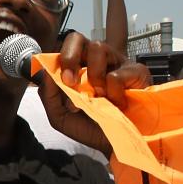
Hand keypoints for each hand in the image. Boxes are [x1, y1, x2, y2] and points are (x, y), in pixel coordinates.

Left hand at [36, 31, 151, 155]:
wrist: (117, 145)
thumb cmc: (92, 128)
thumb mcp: (61, 117)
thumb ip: (48, 96)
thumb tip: (45, 74)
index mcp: (78, 68)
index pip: (63, 48)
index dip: (58, 58)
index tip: (61, 80)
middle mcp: (96, 60)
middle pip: (76, 38)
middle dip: (69, 56)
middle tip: (70, 81)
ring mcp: (117, 62)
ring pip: (98, 48)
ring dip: (93, 76)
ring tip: (99, 96)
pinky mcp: (136, 71)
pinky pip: (116, 73)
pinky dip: (113, 93)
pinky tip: (118, 104)